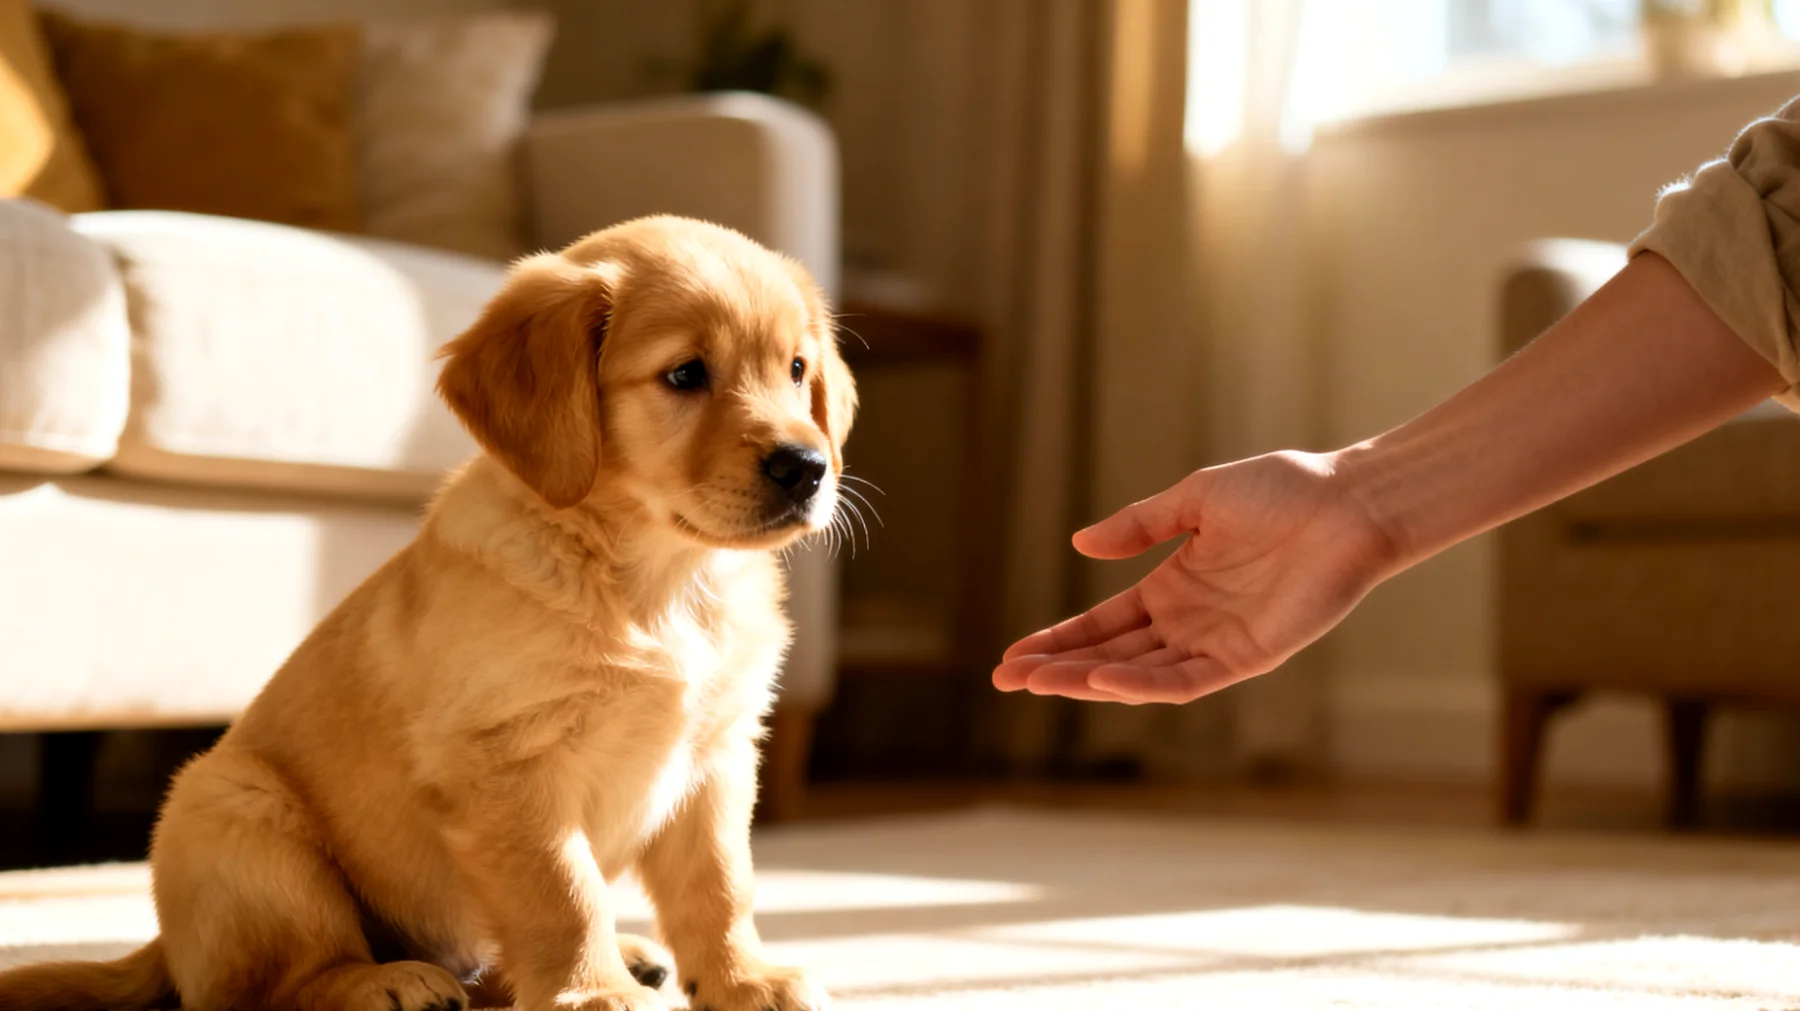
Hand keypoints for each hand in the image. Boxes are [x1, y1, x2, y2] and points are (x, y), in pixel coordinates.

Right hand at [992, 450, 1396, 703]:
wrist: (1347, 502)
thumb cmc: (1282, 491)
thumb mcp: (1196, 499)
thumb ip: (1140, 525)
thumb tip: (1079, 543)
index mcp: (1174, 586)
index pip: (1103, 623)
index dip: (1058, 639)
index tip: (1012, 655)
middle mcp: (1189, 622)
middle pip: (1109, 654)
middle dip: (1057, 668)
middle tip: (1005, 680)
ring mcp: (1216, 643)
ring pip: (1140, 675)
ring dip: (1088, 680)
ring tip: (1040, 682)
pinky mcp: (1249, 657)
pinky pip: (1189, 682)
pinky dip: (1145, 685)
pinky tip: (1104, 680)